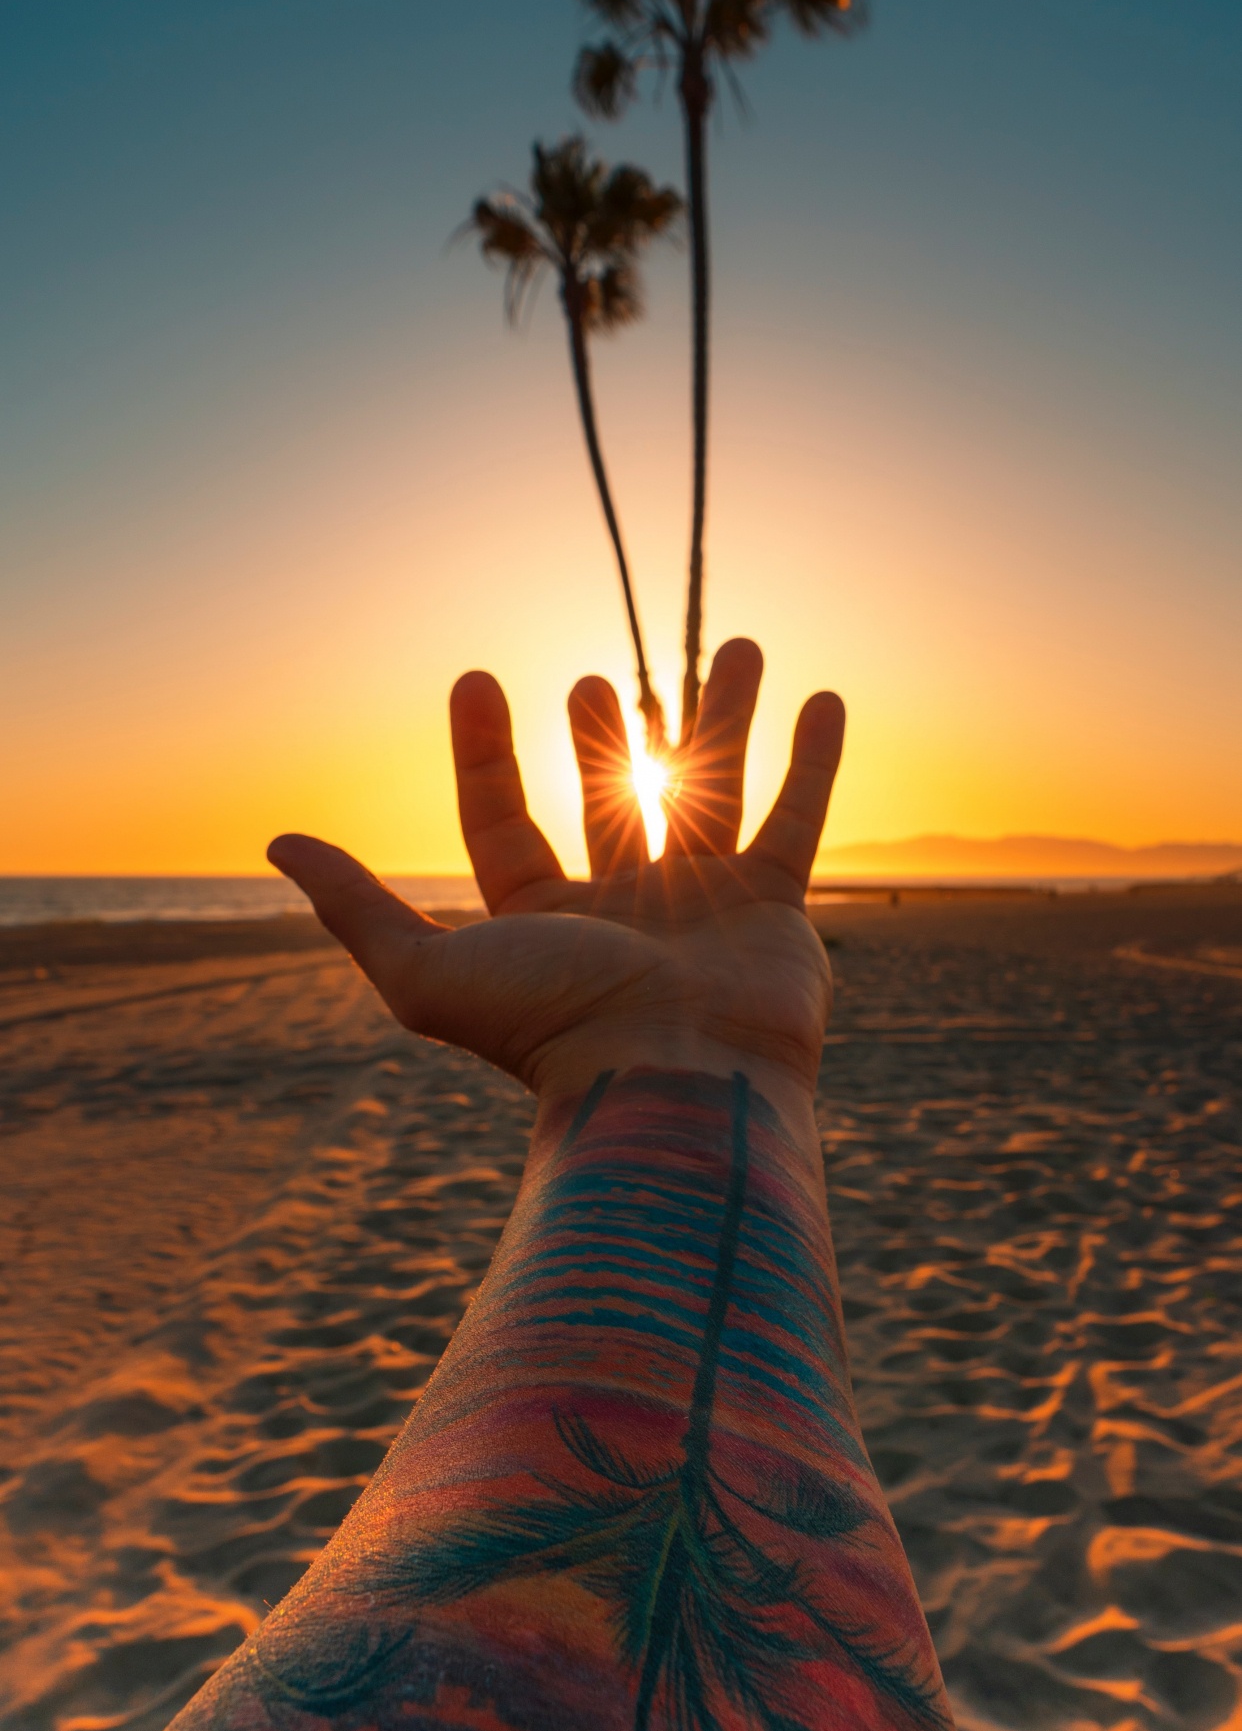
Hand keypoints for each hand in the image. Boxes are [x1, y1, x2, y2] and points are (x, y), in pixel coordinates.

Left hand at [268, 640, 844, 1121]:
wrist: (673, 1083)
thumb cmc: (551, 1031)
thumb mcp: (426, 971)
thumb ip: (357, 907)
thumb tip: (278, 843)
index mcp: (540, 923)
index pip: (501, 822)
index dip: (483, 752)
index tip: (475, 677)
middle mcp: (620, 913)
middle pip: (606, 805)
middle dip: (599, 743)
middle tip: (590, 680)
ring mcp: (701, 909)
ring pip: (708, 793)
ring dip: (719, 721)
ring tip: (735, 647)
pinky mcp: (774, 911)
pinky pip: (797, 821)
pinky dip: (813, 762)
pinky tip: (823, 699)